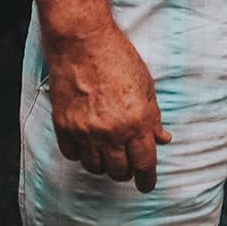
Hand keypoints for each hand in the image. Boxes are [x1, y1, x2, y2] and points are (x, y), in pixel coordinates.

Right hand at [46, 24, 171, 192]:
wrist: (82, 41)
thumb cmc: (117, 57)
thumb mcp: (146, 85)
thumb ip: (153, 117)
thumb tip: (162, 139)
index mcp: (137, 121)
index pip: (144, 163)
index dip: (147, 179)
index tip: (147, 184)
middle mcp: (111, 131)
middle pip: (120, 171)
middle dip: (127, 170)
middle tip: (128, 162)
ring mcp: (85, 130)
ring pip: (96, 167)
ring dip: (104, 164)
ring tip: (108, 151)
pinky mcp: (64, 126)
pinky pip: (73, 155)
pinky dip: (82, 154)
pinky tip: (88, 143)